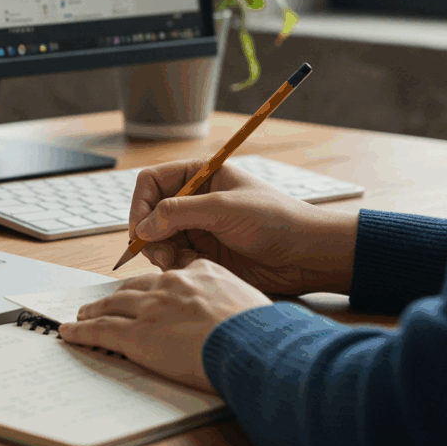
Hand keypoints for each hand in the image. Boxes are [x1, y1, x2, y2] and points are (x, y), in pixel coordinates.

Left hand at [58, 259, 270, 392]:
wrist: (252, 344)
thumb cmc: (259, 330)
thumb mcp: (248, 297)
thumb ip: (229, 296)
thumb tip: (232, 310)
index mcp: (198, 272)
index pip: (167, 274)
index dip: (152, 285)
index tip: (146, 290)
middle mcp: (169, 286)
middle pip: (134, 287)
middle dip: (117, 295)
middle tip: (105, 302)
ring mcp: (150, 309)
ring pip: (112, 305)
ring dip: (94, 311)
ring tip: (83, 315)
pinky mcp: (136, 335)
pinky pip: (100, 331)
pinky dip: (81, 331)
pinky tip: (70, 332)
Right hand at [128, 158, 359, 295]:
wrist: (307, 255)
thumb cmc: (275, 220)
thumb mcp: (224, 209)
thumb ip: (179, 213)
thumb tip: (143, 226)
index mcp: (200, 176)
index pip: (151, 182)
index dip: (140, 205)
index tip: (140, 230)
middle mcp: (195, 200)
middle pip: (150, 213)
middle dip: (149, 234)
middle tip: (159, 254)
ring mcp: (199, 228)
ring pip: (158, 239)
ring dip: (160, 253)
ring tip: (175, 264)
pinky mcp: (204, 254)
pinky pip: (174, 258)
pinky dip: (175, 265)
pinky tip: (191, 269)